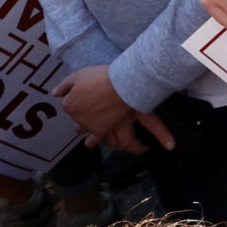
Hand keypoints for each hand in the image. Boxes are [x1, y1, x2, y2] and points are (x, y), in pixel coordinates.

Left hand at [52, 64, 175, 154]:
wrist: (120, 81)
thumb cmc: (98, 79)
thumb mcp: (76, 78)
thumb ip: (65, 87)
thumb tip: (55, 94)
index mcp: (86, 113)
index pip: (79, 122)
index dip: (80, 126)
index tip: (79, 129)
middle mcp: (102, 125)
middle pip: (99, 139)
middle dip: (97, 142)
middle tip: (95, 144)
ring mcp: (122, 124)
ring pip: (125, 140)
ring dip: (132, 146)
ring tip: (139, 148)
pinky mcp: (139, 117)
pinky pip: (154, 127)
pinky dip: (164, 135)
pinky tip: (171, 144)